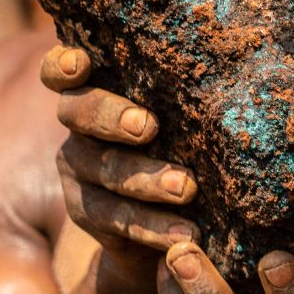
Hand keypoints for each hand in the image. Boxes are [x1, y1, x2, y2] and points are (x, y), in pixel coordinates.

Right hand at [40, 45, 201, 259]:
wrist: (162, 220)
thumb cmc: (179, 142)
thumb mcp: (177, 117)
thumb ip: (181, 94)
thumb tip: (234, 59)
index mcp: (95, 93)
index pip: (59, 73)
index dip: (63, 66)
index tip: (81, 64)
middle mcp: (78, 130)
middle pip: (77, 113)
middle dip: (112, 117)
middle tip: (149, 126)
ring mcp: (79, 173)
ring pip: (106, 171)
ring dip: (147, 180)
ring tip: (186, 188)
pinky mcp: (88, 215)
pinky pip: (119, 220)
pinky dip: (154, 227)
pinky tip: (185, 234)